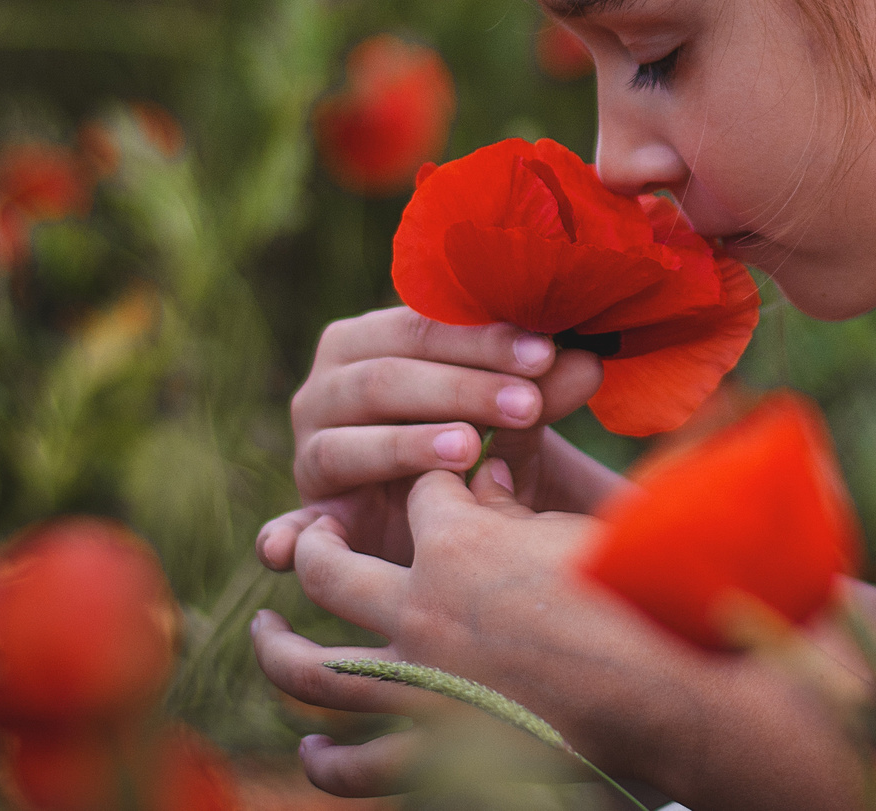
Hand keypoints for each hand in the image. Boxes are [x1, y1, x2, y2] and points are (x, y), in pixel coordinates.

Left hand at [252, 463, 697, 798]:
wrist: (660, 692)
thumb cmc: (635, 598)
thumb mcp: (580, 531)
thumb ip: (522, 506)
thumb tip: (489, 479)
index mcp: (457, 542)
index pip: (418, 493)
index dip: (426, 482)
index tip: (434, 484)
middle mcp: (417, 611)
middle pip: (329, 567)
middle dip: (313, 546)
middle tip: (307, 542)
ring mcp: (414, 688)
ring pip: (311, 668)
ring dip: (279, 650)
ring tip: (266, 636)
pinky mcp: (428, 755)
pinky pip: (357, 762)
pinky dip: (330, 758)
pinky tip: (315, 750)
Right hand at [255, 308, 602, 568]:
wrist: (452, 512)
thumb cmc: (486, 442)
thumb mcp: (516, 417)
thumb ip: (541, 390)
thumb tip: (588, 362)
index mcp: (374, 337)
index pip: (424, 326)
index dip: (483, 340)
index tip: (545, 354)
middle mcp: (330, 384)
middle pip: (386, 378)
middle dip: (459, 389)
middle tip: (525, 404)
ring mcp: (310, 447)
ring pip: (348, 442)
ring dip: (404, 445)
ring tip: (466, 450)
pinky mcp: (308, 513)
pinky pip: (292, 526)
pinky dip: (288, 536)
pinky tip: (288, 549)